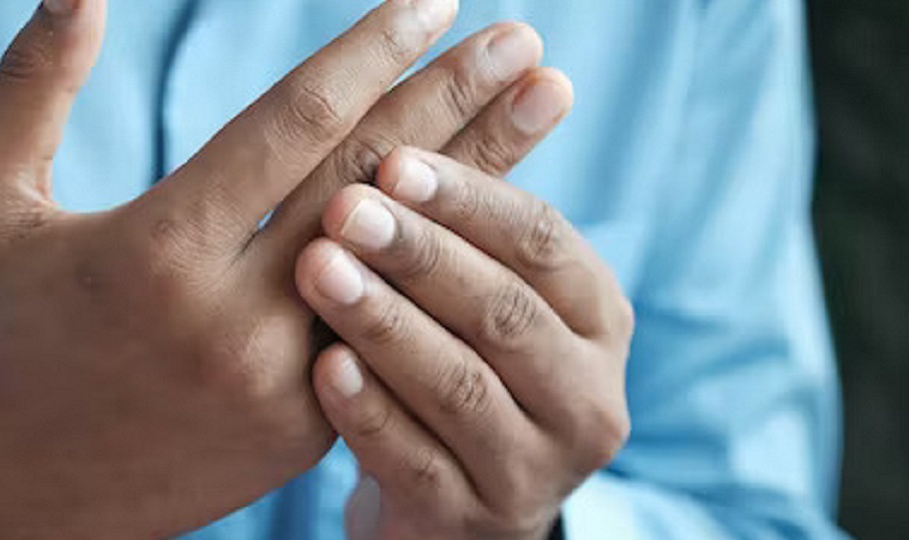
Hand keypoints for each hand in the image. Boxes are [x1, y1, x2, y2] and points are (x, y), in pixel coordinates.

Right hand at [0, 0, 557, 536]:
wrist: (18, 484)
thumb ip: (28, 87)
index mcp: (156, 251)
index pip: (292, 126)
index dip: (371, 52)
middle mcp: (232, 320)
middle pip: (371, 183)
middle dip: (456, 99)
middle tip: (523, 39)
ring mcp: (282, 381)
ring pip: (405, 259)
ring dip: (484, 175)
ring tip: (544, 102)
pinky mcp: (307, 424)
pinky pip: (394, 321)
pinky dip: (444, 259)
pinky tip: (493, 205)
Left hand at [298, 128, 634, 535]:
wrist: (457, 493)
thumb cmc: (462, 357)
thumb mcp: (487, 288)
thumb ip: (484, 209)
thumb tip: (526, 66)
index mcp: (599, 319)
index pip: (544, 244)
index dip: (472, 199)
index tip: (394, 160)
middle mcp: (588, 396)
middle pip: (505, 313)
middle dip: (422, 254)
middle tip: (345, 209)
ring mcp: (535, 469)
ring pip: (463, 388)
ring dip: (389, 322)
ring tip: (321, 271)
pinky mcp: (474, 522)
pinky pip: (417, 465)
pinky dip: (371, 413)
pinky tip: (324, 368)